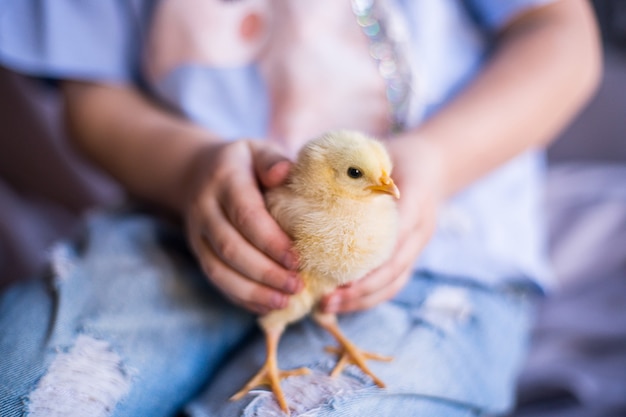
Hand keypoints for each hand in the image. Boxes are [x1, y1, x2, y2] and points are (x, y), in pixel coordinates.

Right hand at [183, 140, 302, 313]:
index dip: (271, 241)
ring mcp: (197, 234)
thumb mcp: (258, 150)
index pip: (246, 215)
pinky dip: (242, 298)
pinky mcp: (198, 252)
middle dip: (265, 272)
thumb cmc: (243, 163)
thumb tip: (285, 173)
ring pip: (219, 270)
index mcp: (224, 180)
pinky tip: (268, 306)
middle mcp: (204, 209)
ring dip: (253, 292)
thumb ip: (273, 160)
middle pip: (231, 248)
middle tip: (297, 285)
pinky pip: (216, 281)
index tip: (297, 259)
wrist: (195, 172)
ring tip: (285, 302)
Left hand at [320, 136, 444, 312]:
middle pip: (394, 269)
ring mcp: (418, 244)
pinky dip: (368, 296)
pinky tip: (341, 302)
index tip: (338, 277)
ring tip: (327, 308)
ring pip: (394, 282)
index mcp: (414, 198)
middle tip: (326, 300)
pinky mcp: (411, 255)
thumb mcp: (371, 152)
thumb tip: (290, 172)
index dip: (368, 261)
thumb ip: (345, 167)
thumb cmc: (391, 156)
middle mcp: (420, 227)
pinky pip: (393, 283)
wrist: (430, 163)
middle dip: (360, 290)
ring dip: (362, 300)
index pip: (394, 235)